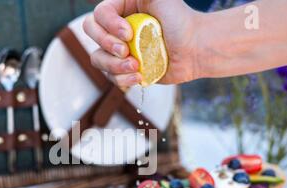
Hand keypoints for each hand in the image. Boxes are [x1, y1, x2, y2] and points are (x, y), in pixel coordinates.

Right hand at [83, 0, 201, 86]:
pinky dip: (123, 79)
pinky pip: (112, 77)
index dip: (109, 25)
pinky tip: (139, 77)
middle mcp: (116, 29)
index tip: (130, 33)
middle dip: (107, 45)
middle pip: (91, 34)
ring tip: (136, 66)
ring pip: (98, 59)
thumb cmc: (180, 20)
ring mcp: (120, 51)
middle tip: (126, 50)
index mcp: (122, 9)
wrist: (195, 48)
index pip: (99, 14)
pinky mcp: (126, 70)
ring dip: (114, 65)